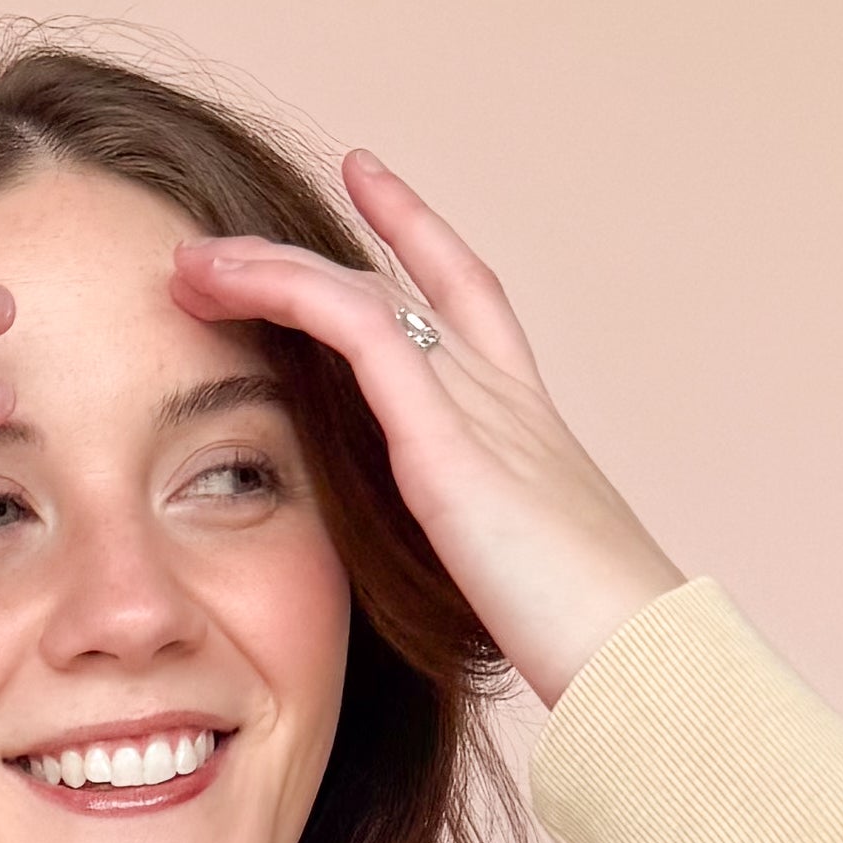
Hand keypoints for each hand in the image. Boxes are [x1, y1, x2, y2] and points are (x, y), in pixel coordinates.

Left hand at [167, 154, 680, 709]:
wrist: (648, 666)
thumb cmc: (596, 652)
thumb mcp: (523, 590)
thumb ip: (478, 562)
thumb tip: (454, 587)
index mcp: (529, 432)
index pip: (467, 300)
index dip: (418, 233)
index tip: (365, 177)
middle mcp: (507, 399)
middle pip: (401, 285)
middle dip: (309, 251)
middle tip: (223, 240)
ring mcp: (481, 411)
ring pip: (361, 294)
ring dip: (269, 269)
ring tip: (194, 262)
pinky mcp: (449, 443)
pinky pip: (357, 331)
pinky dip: (291, 292)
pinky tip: (232, 280)